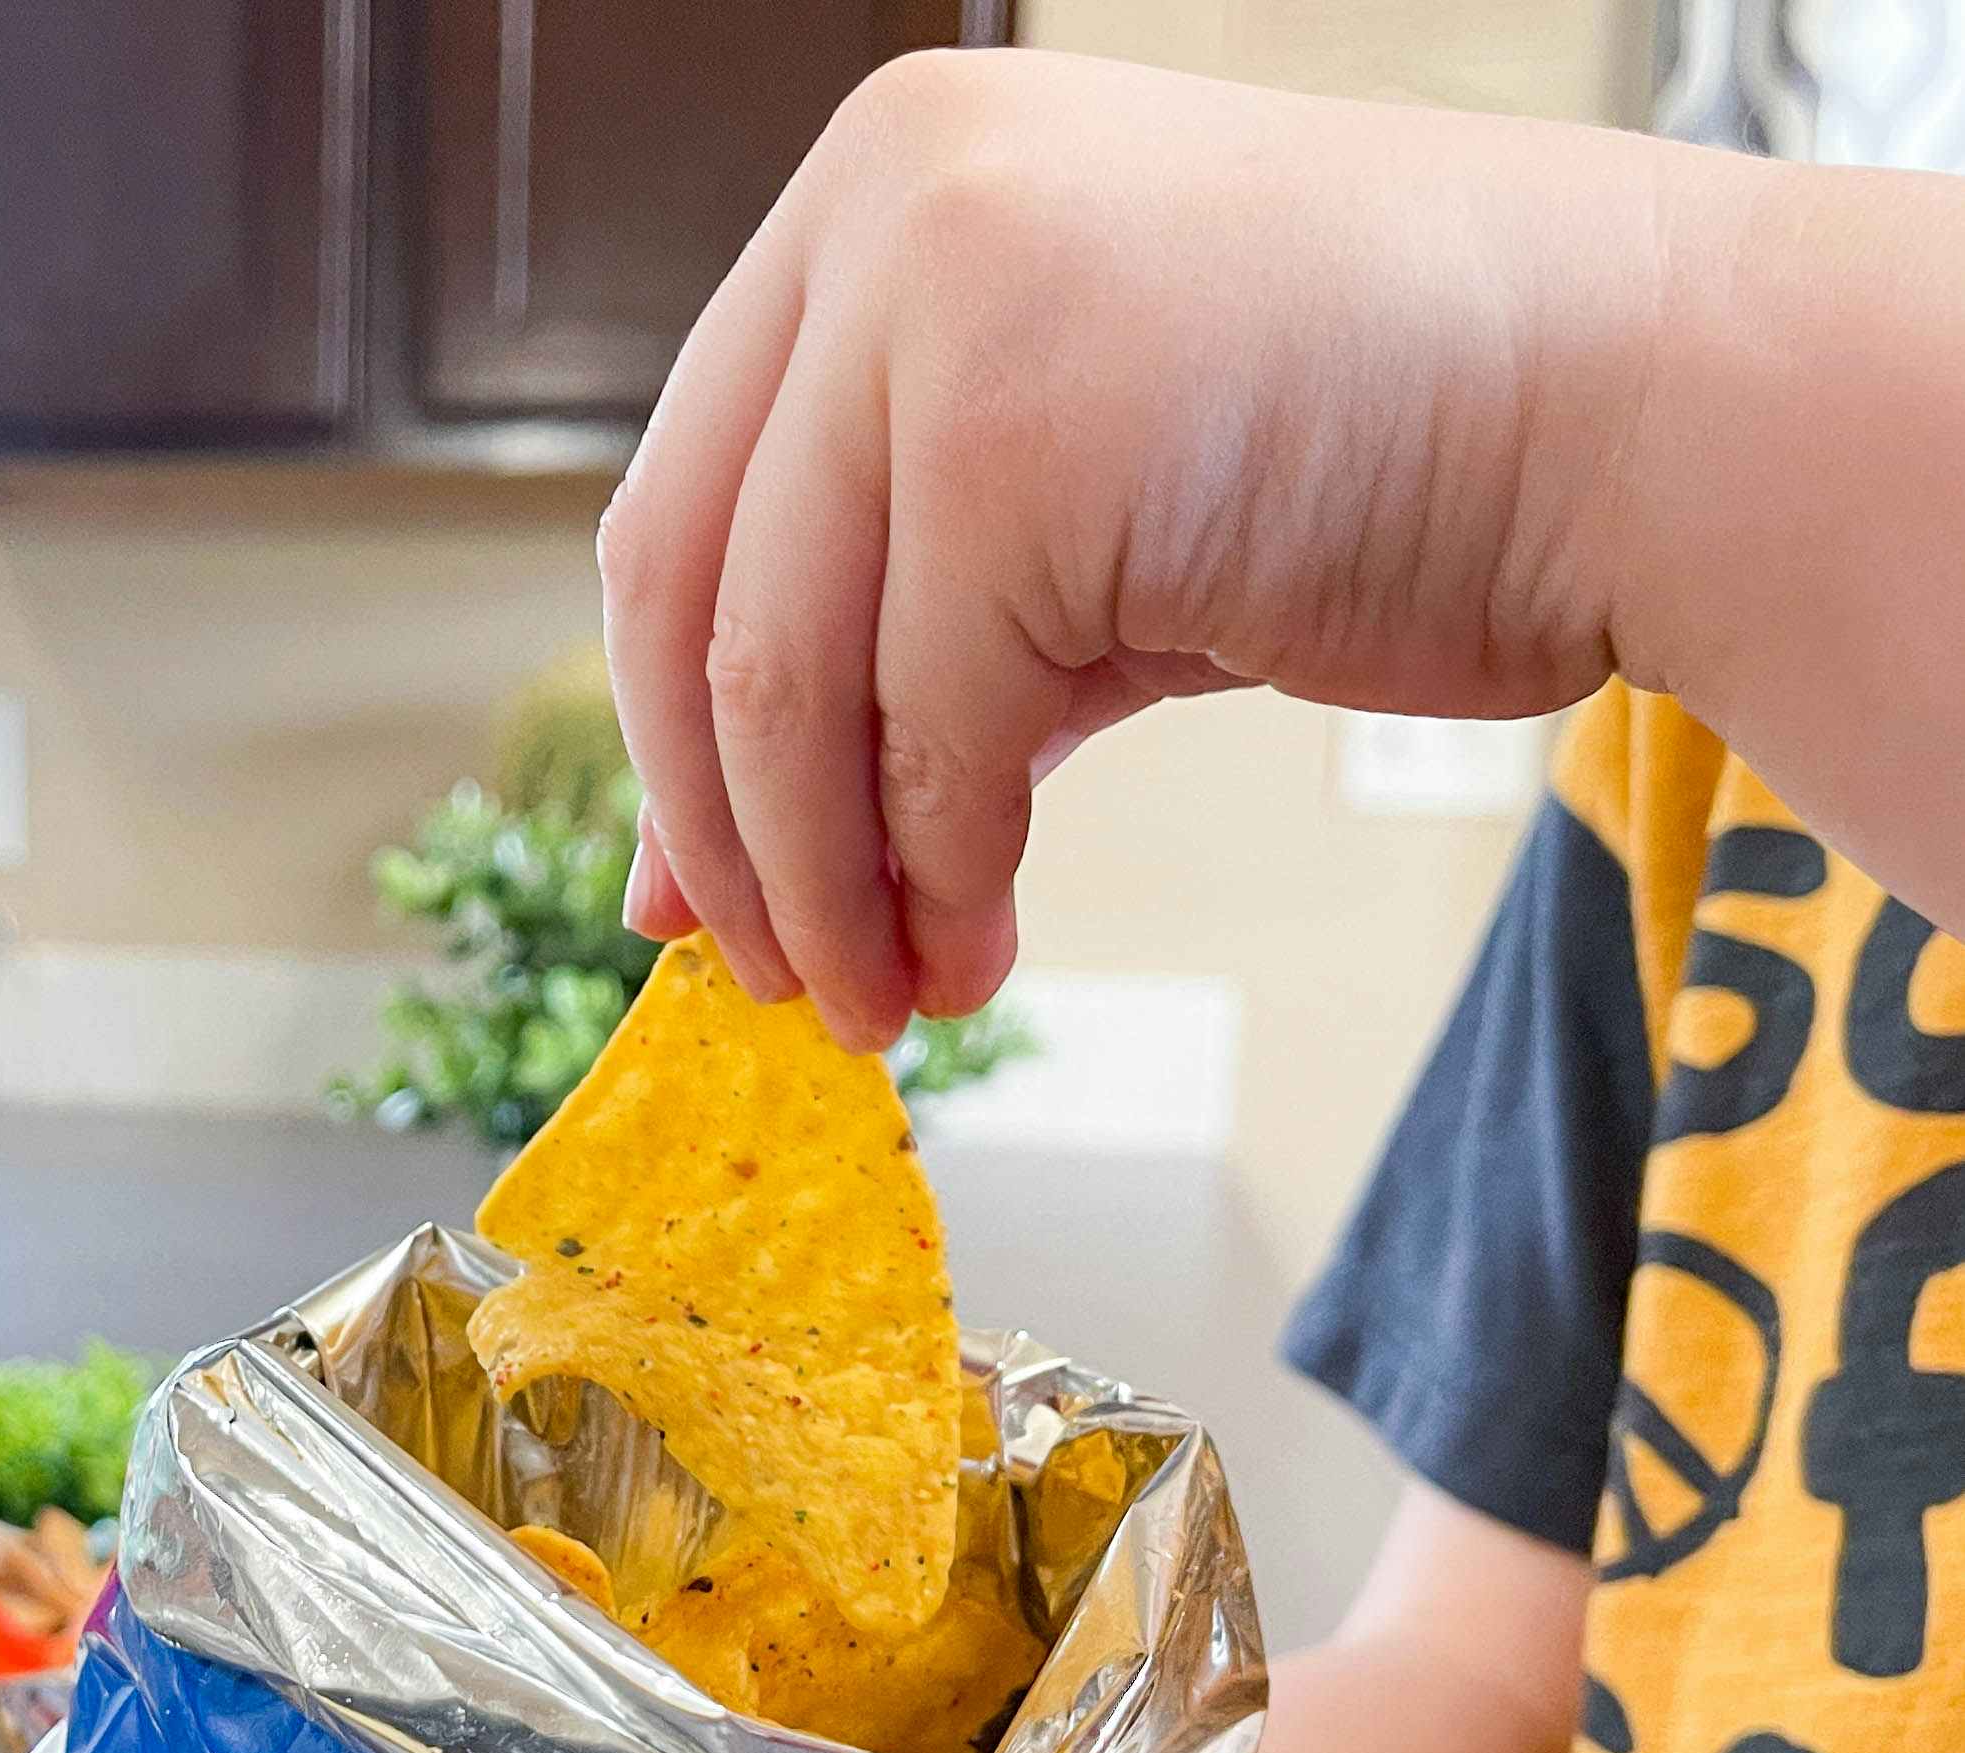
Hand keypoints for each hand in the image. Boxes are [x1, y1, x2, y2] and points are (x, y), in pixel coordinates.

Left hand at [602, 50, 1708, 1045]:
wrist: (1650, 407)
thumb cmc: (1385, 443)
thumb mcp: (1066, 521)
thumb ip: (875, 657)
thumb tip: (689, 883)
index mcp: (876, 183)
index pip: (680, 498)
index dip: (669, 731)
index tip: (700, 890)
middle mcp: (888, 205)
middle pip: (689, 591)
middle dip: (721, 829)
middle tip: (769, 979)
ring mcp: (945, 304)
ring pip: (783, 676)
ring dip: (821, 885)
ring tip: (877, 1002)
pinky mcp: (1015, 442)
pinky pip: (925, 729)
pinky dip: (939, 874)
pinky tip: (975, 945)